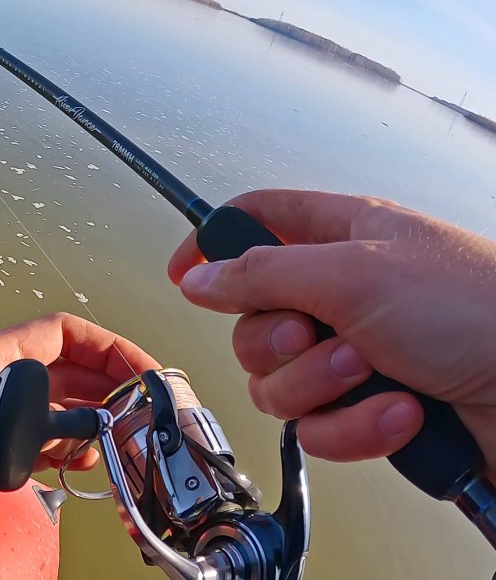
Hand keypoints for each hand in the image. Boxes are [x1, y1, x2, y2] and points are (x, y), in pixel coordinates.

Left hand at [0, 312, 157, 559]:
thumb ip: (52, 423)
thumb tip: (92, 428)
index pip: (62, 333)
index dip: (108, 347)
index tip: (143, 371)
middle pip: (66, 373)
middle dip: (106, 389)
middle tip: (141, 412)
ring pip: (56, 413)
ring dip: (89, 424)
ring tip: (112, 442)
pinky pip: (40, 447)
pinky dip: (66, 452)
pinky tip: (80, 464)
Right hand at [168, 189, 495, 470]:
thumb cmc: (474, 309)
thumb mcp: (355, 273)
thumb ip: (262, 273)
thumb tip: (199, 276)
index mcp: (341, 235)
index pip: (256, 220)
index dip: (212, 243)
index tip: (182, 274)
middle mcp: (343, 293)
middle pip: (252, 319)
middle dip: (278, 341)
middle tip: (319, 337)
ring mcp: (357, 353)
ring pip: (278, 381)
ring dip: (322, 387)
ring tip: (374, 374)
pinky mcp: (371, 410)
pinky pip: (318, 428)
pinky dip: (356, 427)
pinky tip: (401, 412)